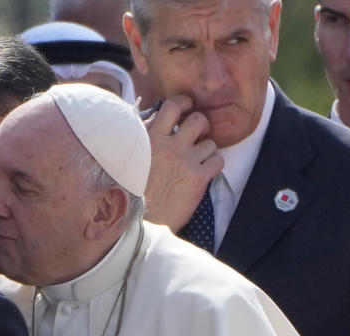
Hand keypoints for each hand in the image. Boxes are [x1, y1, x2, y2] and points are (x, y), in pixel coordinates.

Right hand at [144, 95, 224, 231]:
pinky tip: (205, 171)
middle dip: (202, 125)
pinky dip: (214, 164)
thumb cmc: (133, 188)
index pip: (172, 106)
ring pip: (210, 141)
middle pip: (198, 119)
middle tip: (199, 134)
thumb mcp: (131, 155)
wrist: (140, 218)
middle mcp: (169, 145)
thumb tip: (156, 116)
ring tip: (198, 159)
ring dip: (207, 149)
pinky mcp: (198, 178)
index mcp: (150, 137)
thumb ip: (143, 135)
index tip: (188, 106)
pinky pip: (218, 160)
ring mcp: (185, 161)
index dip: (184, 103)